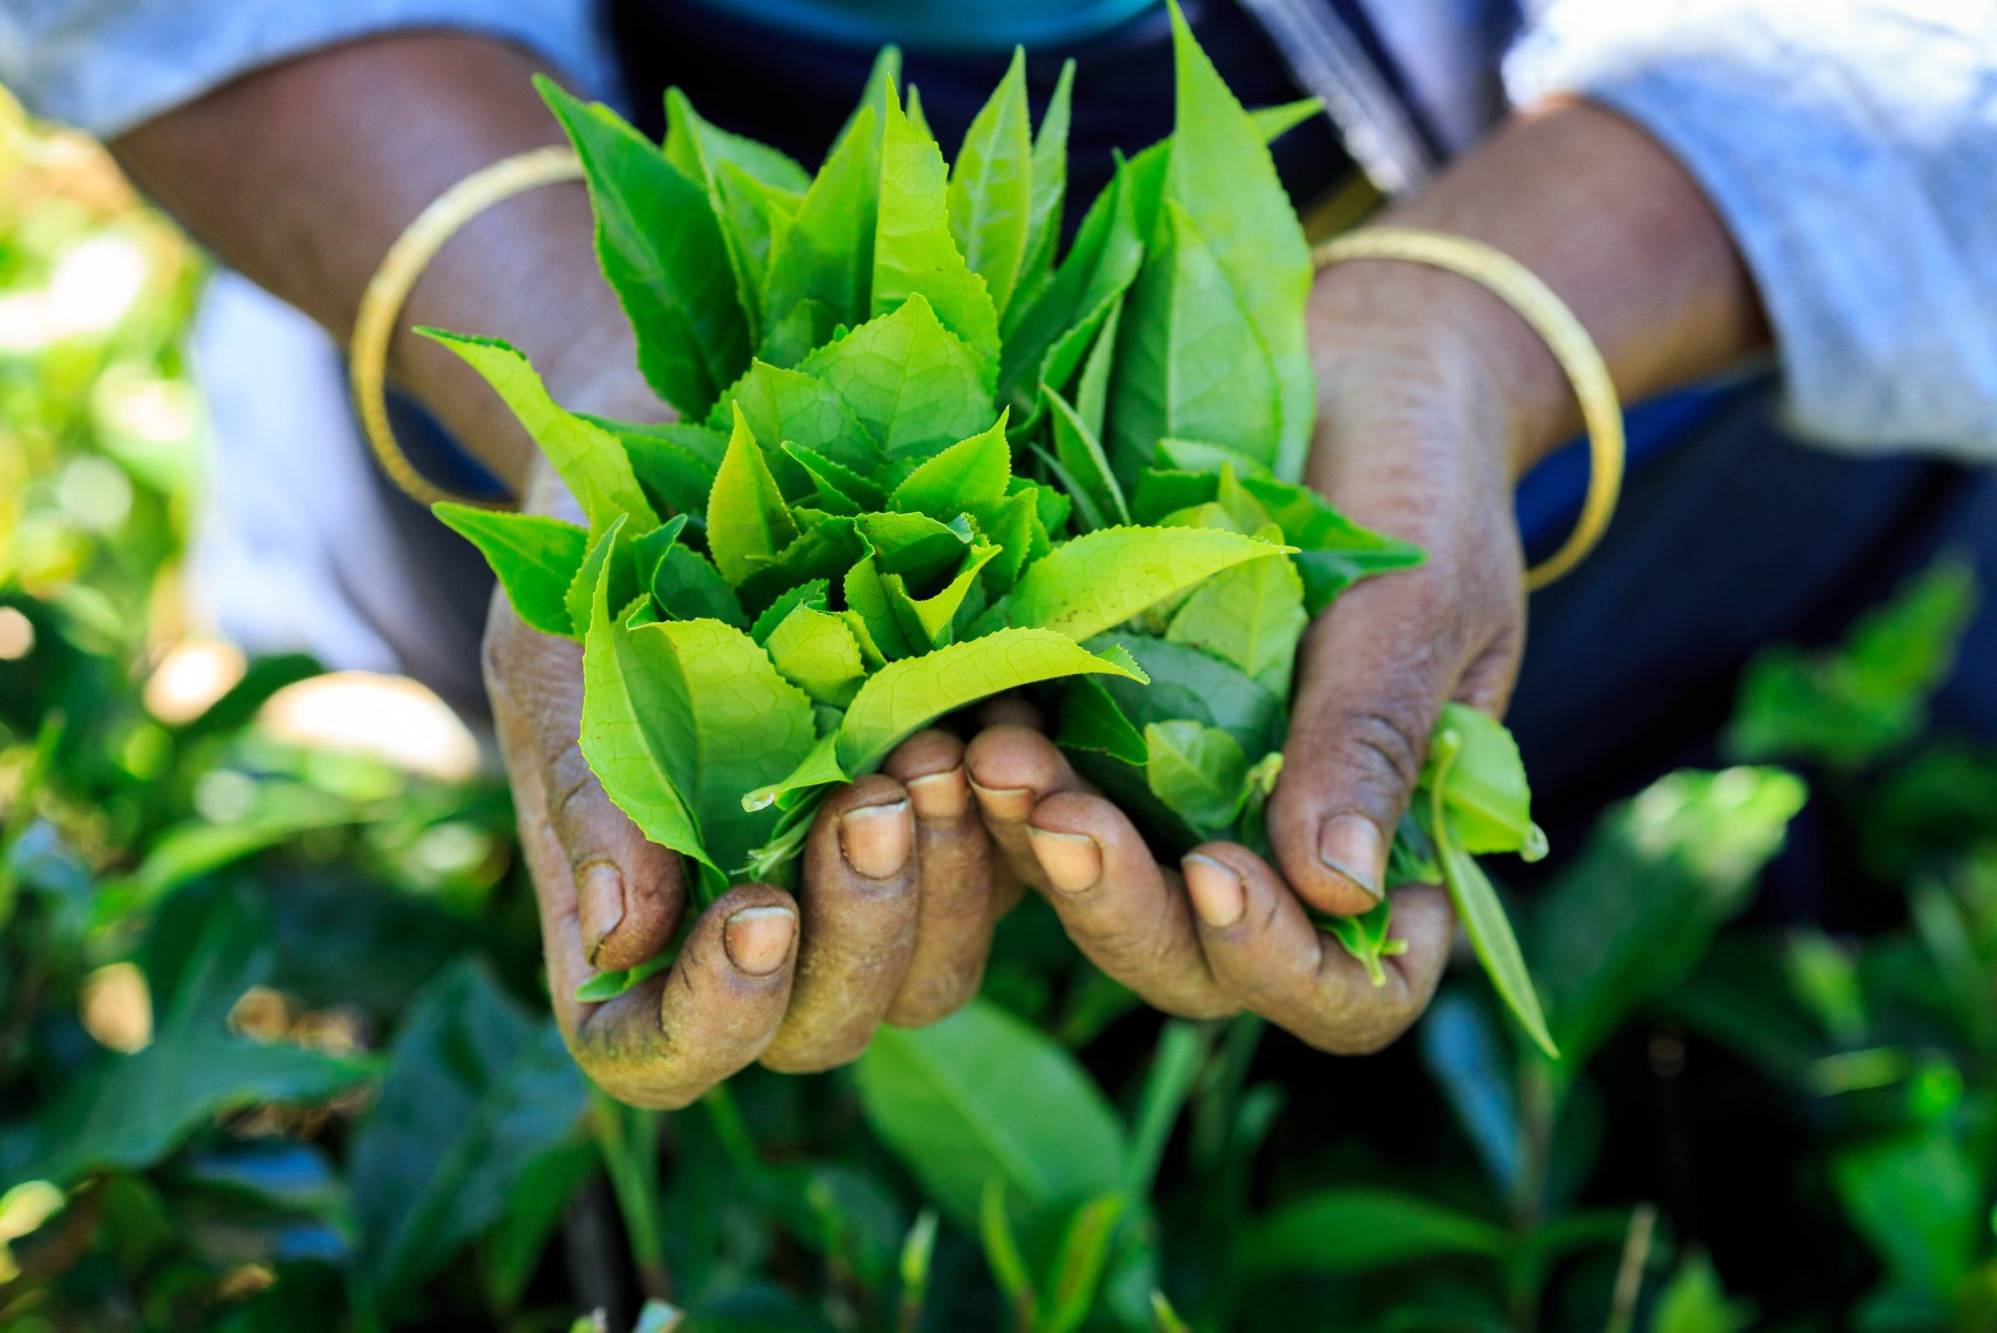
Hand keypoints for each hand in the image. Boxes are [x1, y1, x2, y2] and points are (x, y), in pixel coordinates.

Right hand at [488, 467, 1022, 1105]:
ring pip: (932, 977)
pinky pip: (1016, 879)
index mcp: (636, 927)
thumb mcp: (562, 662)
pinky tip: (1002, 728)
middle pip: (822, 1031)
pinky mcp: (962, 823)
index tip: (757, 913)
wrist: (696, 460)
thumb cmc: (595, 569)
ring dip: (948, 883)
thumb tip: (621, 938)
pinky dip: (1018, 823)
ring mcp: (867, 886)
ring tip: (935, 752)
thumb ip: (588, 793)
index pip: (662, 1054)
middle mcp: (758, 933)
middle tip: (871, 802)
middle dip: (859, 933)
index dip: (713, 1022)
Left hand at [965, 260, 1533, 1053]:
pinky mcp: (1103, 738)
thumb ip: (1372, 739)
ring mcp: (1183, 803)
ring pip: (1106, 896)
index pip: (1351, 986)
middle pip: (1200, 965)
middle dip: (1123, 910)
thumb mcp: (1420, 604)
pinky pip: (1047, 799)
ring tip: (994, 758)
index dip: (1283, 964)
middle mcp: (1279, 852)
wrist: (1356, 367)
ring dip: (1045, 851)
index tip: (1220, 872)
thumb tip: (1342, 890)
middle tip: (1060, 819)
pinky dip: (1005, 783)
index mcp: (1395, 848)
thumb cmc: (1423, 482)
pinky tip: (966, 722)